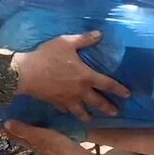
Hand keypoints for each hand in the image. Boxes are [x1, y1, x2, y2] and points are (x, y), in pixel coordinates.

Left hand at [4, 120, 90, 154]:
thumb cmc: (60, 148)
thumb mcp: (41, 137)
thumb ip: (25, 130)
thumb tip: (6, 123)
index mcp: (34, 144)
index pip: (17, 135)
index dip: (8, 128)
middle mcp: (40, 148)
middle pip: (25, 138)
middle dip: (17, 129)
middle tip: (10, 118)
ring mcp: (50, 149)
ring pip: (36, 138)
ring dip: (30, 131)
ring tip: (27, 120)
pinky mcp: (61, 148)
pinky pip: (47, 138)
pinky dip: (43, 132)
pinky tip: (48, 128)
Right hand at [13, 31, 129, 121]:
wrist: (26, 73)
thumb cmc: (48, 56)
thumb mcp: (66, 43)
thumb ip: (84, 39)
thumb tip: (100, 34)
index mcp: (86, 76)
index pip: (107, 84)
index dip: (119, 90)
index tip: (127, 95)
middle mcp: (80, 91)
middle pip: (98, 102)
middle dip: (108, 108)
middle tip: (116, 113)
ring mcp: (67, 99)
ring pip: (81, 112)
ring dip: (89, 116)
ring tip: (92, 119)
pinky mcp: (55, 103)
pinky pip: (65, 110)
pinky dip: (68, 112)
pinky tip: (68, 112)